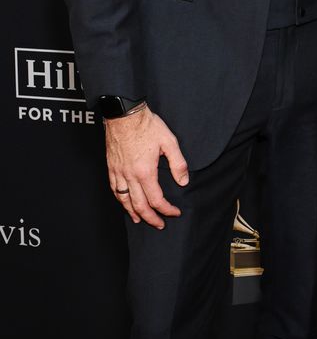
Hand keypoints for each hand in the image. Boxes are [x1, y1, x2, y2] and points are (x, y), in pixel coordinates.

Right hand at [105, 105, 188, 227]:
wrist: (124, 114)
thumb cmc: (146, 125)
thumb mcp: (169, 141)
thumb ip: (178, 163)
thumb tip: (183, 181)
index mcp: (145, 171)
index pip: (157, 200)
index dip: (167, 209)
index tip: (175, 212)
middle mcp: (130, 175)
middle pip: (140, 205)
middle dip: (151, 218)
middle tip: (159, 224)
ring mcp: (119, 172)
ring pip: (124, 200)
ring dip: (133, 213)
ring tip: (140, 220)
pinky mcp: (111, 167)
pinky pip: (114, 189)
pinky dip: (120, 199)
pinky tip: (124, 202)